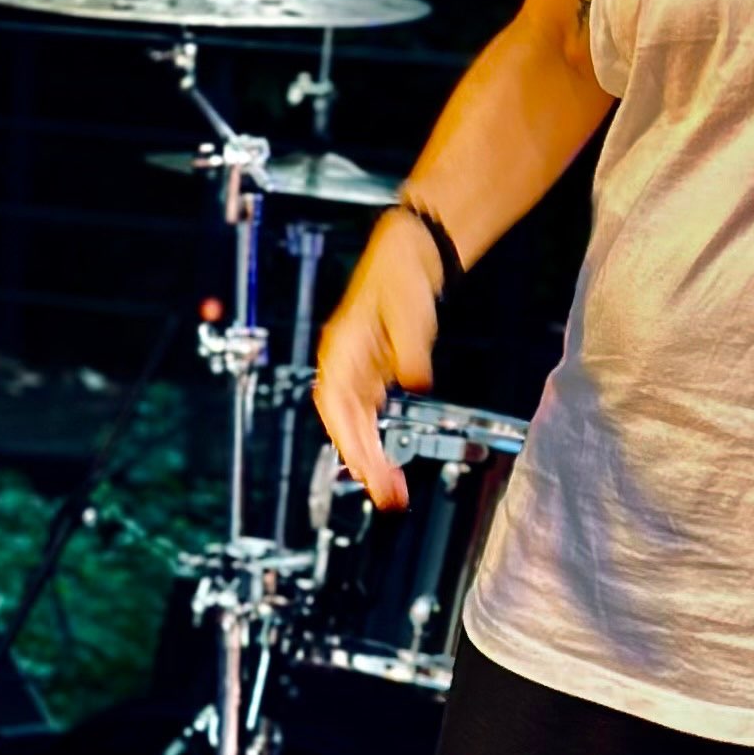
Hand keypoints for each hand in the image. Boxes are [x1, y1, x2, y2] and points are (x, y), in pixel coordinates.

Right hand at [312, 207, 442, 508]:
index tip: (368, 471)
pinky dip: (377, 442)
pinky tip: (389, 464)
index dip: (351, 441)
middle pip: (345, 423)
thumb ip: (413, 351)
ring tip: (390, 493)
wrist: (408, 255)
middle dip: (363, 463)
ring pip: (355, 425)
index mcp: (342, 350)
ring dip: (370, 459)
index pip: (337, 405)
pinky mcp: (372, 374)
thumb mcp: (411, 313)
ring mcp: (356, 371)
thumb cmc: (401, 277)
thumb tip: (416, 382)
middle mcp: (343, 364)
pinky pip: (368, 417)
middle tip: (388, 499)